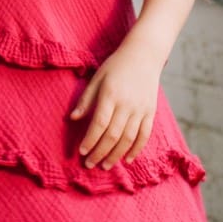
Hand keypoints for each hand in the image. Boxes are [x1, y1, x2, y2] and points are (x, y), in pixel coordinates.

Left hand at [68, 38, 163, 169]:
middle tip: (89, 164)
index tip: (81, 152)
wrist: (144, 55)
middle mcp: (127, 104)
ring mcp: (141, 109)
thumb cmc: (116, 66)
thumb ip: (86, 100)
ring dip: (116, 155)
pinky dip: (136, 149)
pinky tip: (127, 159)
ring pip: (128, 139)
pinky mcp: (151, 112)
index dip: (90, 140)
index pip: (99, 123)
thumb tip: (71, 119)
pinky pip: (144, 135)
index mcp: (111, 95)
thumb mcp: (97, 78)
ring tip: (105, 166)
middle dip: (100, 152)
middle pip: (113, 135)